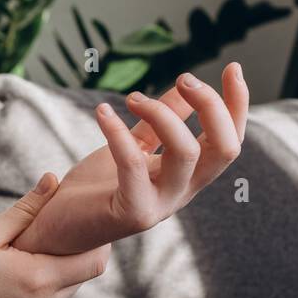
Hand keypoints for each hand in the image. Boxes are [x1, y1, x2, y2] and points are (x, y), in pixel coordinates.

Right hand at [0, 173, 110, 297]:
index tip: (84, 223)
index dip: (96, 242)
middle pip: (78, 279)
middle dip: (72, 255)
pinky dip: (32, 293)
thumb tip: (53, 180)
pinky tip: (6, 278)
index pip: (93, 263)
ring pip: (58, 296)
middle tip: (55, 230)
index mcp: (36, 280)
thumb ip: (26, 210)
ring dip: (51, 274)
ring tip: (26, 252)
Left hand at [11, 62, 249, 255]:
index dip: (238, 104)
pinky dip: (119, 132)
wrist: (59, 229)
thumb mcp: (134, 146)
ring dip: (163, 115)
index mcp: (187, 175)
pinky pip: (135, 164)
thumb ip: (159, 122)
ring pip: (188, 153)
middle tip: (185, 79)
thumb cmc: (96, 189)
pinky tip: (102, 112)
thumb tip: (183, 88)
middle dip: (212, 106)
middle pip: (224, 148)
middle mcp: (182, 191)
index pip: (230, 140)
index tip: (233, 67)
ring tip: (132, 98)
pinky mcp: (132, 212)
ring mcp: (160, 204)